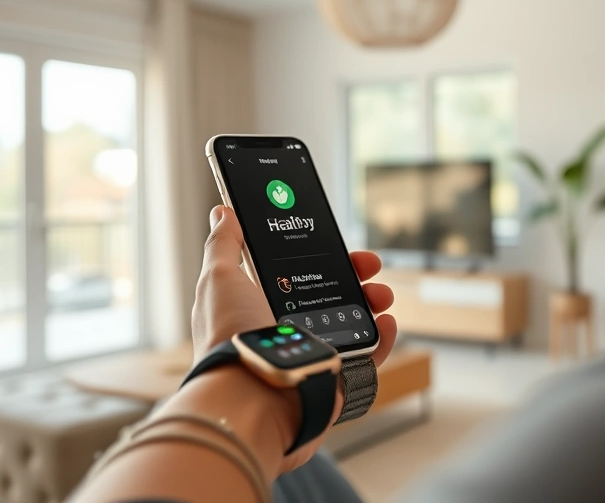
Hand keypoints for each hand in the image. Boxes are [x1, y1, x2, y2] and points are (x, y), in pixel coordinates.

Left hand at [191, 205, 397, 470]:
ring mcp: (313, 354)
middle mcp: (287, 331)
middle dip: (353, 274)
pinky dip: (382, 338)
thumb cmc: (230, 336)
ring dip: (372, 301)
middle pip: (330, 295)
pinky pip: (368, 356)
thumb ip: (223, 244)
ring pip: (353, 322)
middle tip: (368, 263)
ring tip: (381, 295)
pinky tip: (386, 322)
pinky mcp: (335, 379)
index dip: (317, 256)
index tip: (334, 243)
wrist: (251, 393)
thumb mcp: (218, 278)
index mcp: (259, 307)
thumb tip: (223, 212)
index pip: (295, 275)